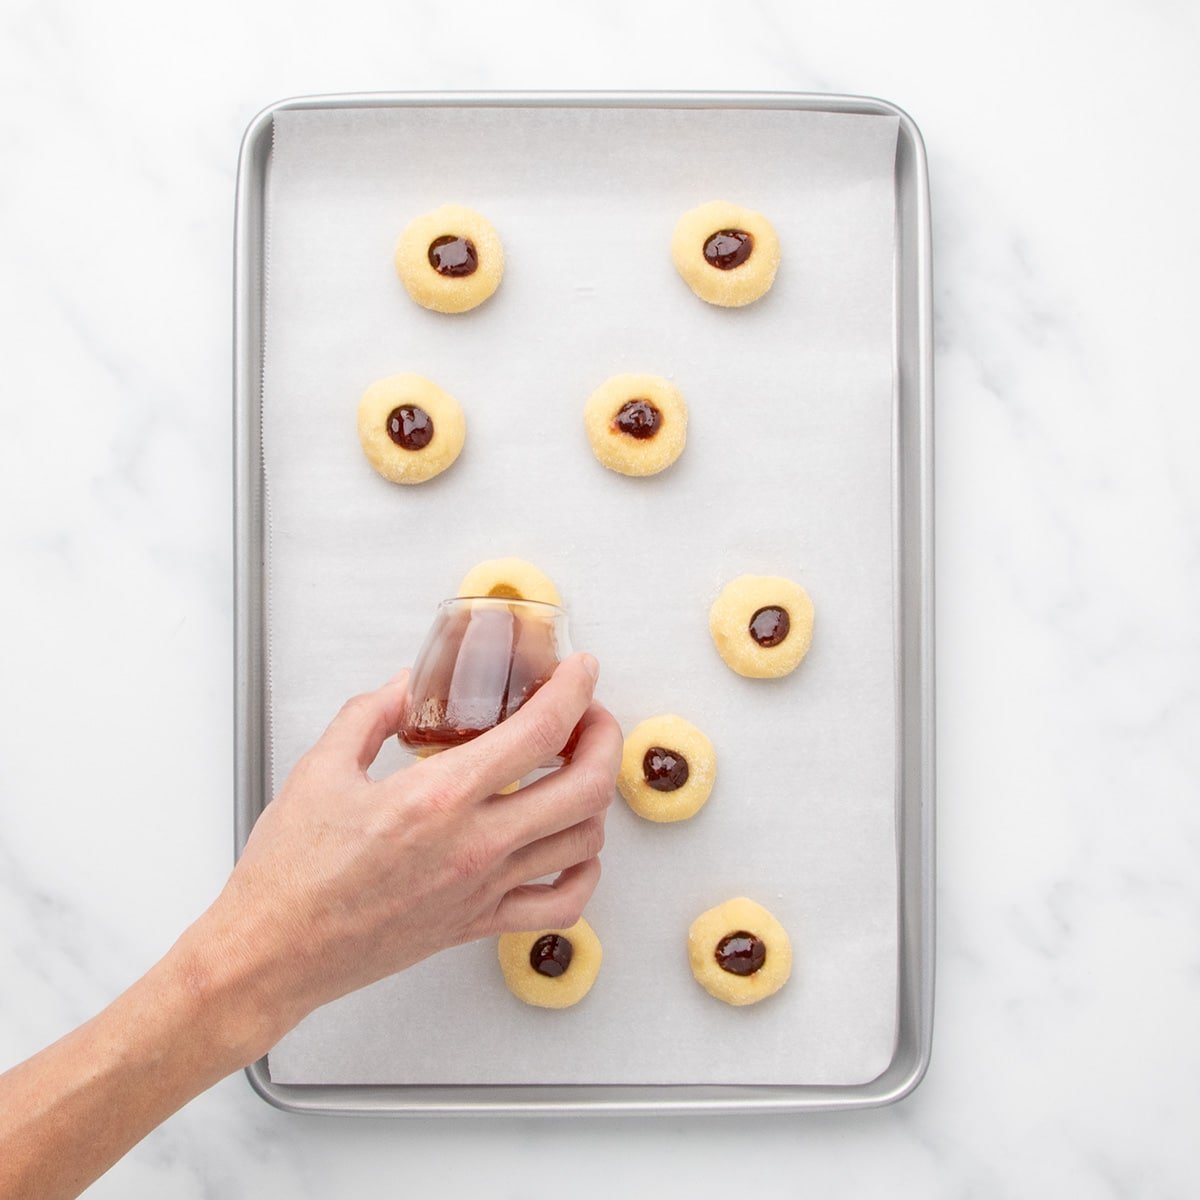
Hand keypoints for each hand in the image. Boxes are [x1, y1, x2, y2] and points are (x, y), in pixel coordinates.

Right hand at [178, 651, 620, 1063]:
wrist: (272, 955)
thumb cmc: (289, 872)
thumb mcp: (321, 769)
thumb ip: (371, 713)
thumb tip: (408, 685)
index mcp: (438, 797)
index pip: (538, 733)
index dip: (573, 691)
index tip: (582, 670)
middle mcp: (474, 845)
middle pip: (585, 788)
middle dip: (603, 739)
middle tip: (589, 715)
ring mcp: (483, 890)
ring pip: (583, 842)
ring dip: (595, 797)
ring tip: (576, 770)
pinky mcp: (478, 925)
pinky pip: (562, 904)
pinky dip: (584, 871)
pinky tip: (571, 847)